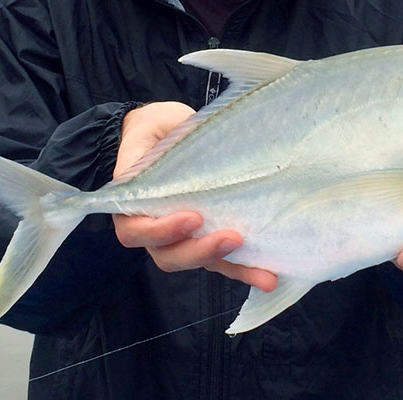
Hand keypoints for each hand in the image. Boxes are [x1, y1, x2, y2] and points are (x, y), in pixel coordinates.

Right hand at [112, 102, 276, 292]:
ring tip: (264, 274)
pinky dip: (245, 268)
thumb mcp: (148, 127)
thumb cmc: (154, 130)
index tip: (192, 217)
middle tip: (233, 238)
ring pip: (200, 262)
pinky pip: (223, 259)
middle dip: (201, 252)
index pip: (136, 232)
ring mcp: (183, 236)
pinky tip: (270, 275)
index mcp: (132, 205)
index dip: (161, 232)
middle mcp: (155, 228)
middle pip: (170, 256)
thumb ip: (153, 145)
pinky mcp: (207, 235)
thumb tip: (179, 146)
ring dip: (232, 269)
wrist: (166, 130)